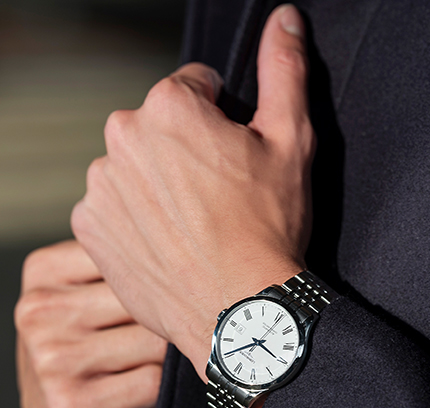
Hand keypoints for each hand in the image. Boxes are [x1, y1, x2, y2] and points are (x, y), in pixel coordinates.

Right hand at [15, 240, 166, 407]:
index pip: (131, 255)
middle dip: (171, 316)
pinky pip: (151, 381)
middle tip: (182, 323)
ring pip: (155, 341)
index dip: (165, 273)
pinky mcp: (70, 405)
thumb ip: (120, 261)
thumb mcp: (83, 293)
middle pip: (147, 298)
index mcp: (44, 271)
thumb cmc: (80, 344)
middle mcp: (40, 311)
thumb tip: (187, 241)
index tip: (181, 280)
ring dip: (168, 354)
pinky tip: (147, 385)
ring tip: (154, 357)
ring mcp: (52, 359)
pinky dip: (162, 386)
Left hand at [71, 4, 313, 381]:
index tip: (232, 157)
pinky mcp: (90, 229)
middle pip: (157, 128)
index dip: (219, 121)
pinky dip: (136, 218)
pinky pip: (113, 207)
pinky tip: (168, 241)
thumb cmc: (268, 227)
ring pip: (134, 168)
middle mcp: (122, 138)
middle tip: (217, 194)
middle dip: (184, 150)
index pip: (192, 89)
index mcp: (168, 107)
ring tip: (195, 222)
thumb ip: (284, 71)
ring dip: (158, 184)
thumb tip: (286, 18)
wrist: (239, 309)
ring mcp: (100, 187)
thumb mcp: (291, 141)